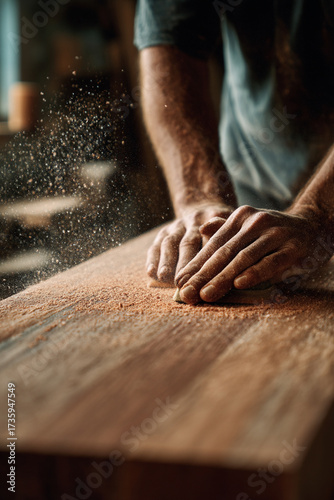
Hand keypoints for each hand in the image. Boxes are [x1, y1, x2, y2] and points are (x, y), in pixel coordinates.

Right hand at [146, 203, 233, 283]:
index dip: (208, 259)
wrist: (204, 207)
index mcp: (214, 218)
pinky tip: (152, 273)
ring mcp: (177, 225)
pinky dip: (153, 259)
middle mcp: (194, 221)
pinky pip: (156, 245)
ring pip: (170, 242)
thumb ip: (229, 237)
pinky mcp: (164, 232)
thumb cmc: (225, 227)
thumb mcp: (234, 226)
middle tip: (184, 282)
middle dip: (185, 263)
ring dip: (166, 260)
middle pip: (189, 242)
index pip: (212, 240)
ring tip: (165, 276)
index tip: (208, 276)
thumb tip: (226, 253)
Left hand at [175, 205, 332, 303]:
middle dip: (203, 275)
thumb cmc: (273, 232)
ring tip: (206, 295)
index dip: (196, 264)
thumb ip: (225, 229)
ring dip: (223, 278)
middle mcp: (255, 222)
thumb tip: (202, 229)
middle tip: (187, 294)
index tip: (180, 282)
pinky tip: (239, 284)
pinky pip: (270, 262)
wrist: (312, 224)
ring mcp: (274, 233)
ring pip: (243, 258)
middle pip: (224, 252)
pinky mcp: (293, 247)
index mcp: (240, 218)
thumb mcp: (248, 225)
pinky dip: (255, 273)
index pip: (213, 245)